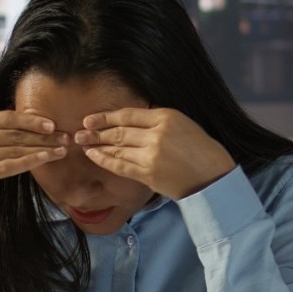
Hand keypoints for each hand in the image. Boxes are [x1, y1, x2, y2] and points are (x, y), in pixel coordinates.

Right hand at [0, 110, 68, 215]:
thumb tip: (26, 122)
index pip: (7, 118)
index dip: (31, 120)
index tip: (52, 124)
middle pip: (15, 134)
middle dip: (43, 136)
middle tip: (65, 138)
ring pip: (15, 149)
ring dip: (42, 149)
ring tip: (61, 150)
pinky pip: (9, 166)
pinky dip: (29, 162)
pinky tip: (45, 159)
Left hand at [73, 107, 235, 200]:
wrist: (213, 176)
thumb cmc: (201, 150)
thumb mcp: (183, 124)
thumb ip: (158, 120)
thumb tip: (131, 119)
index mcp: (166, 116)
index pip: (128, 114)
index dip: (106, 116)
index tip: (90, 119)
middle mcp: (156, 134)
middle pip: (119, 131)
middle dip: (96, 131)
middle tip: (79, 132)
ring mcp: (151, 154)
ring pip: (117, 148)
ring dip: (97, 145)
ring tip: (82, 142)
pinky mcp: (148, 173)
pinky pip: (120, 165)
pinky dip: (105, 160)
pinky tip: (94, 155)